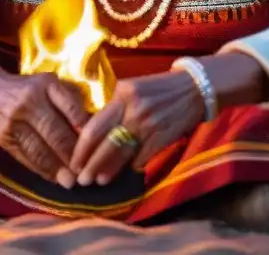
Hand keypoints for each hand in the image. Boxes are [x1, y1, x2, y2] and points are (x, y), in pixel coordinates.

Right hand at [0, 67, 89, 187]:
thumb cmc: (30, 89)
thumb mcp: (51, 85)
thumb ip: (71, 101)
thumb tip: (92, 128)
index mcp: (47, 84)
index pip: (71, 108)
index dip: (85, 131)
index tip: (97, 148)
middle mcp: (30, 101)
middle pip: (55, 132)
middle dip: (72, 155)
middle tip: (85, 173)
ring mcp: (14, 120)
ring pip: (39, 149)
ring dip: (57, 168)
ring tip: (70, 181)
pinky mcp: (4, 137)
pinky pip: (25, 157)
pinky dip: (41, 169)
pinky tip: (53, 177)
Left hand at [70, 70, 203, 185]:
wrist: (195, 88)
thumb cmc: (159, 88)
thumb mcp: (132, 89)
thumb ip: (114, 107)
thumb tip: (94, 133)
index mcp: (122, 94)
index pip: (93, 126)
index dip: (81, 148)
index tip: (73, 162)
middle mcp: (133, 109)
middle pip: (104, 144)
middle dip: (90, 165)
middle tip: (81, 179)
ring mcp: (148, 125)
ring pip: (122, 154)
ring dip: (108, 171)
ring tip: (98, 180)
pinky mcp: (162, 138)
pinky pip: (141, 158)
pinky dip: (132, 167)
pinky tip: (125, 173)